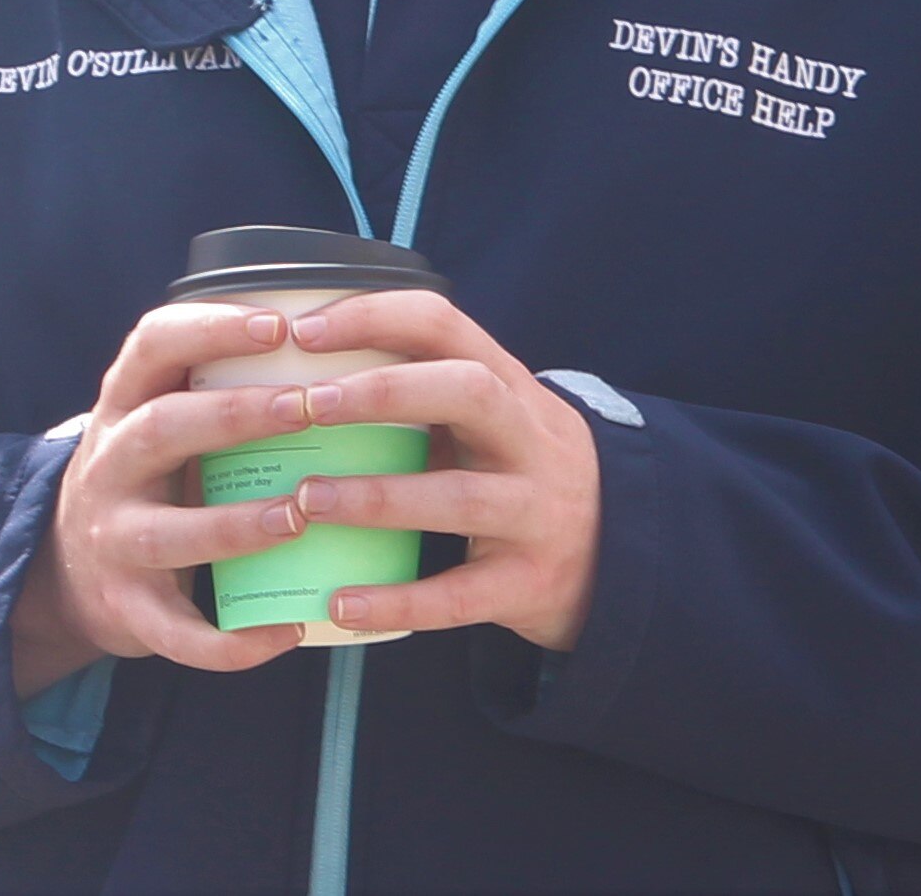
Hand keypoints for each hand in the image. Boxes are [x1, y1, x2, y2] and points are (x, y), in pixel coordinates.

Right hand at [11, 300, 323, 692]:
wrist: (71, 569)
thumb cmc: (155, 475)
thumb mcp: (164, 418)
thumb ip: (222, 385)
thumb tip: (349, 341)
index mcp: (124, 405)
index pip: (153, 345)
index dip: (212, 329)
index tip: (279, 324)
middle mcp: (110, 466)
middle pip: (162, 428)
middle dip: (236, 415)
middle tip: (310, 407)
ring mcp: (113, 540)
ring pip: (166, 533)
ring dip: (235, 525)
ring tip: (300, 516)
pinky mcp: (127, 609)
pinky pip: (177, 632)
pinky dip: (231, 641)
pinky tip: (286, 632)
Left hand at [272, 289, 602, 650]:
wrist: (620, 551)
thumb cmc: (519, 471)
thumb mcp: (491, 418)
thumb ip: (424, 391)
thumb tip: (300, 374)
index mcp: (509, 386)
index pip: (445, 324)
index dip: (374, 317)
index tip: (304, 329)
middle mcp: (530, 440)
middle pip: (468, 392)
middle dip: (382, 392)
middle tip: (307, 404)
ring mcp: (536, 512)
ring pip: (459, 497)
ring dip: (377, 496)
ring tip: (307, 501)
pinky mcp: (528, 583)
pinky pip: (459, 595)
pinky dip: (397, 601)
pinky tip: (340, 603)